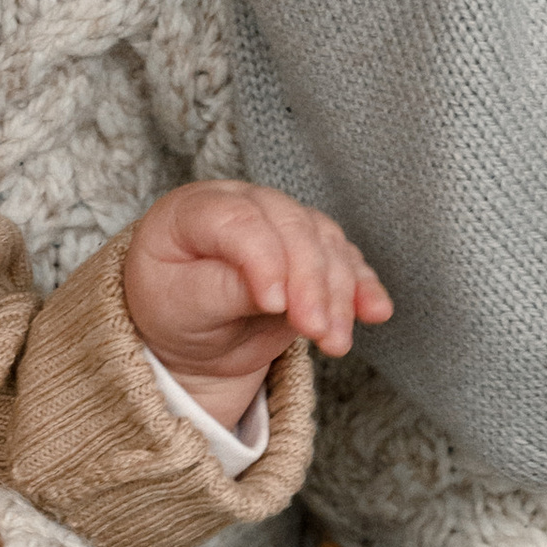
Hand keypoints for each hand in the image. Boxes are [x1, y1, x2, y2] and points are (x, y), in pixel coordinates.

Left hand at [124, 180, 391, 426]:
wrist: (186, 335)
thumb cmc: (171, 311)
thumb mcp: (179, 307)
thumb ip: (223, 292)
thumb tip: (275, 293)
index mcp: (193, 209)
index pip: (238, 221)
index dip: (264, 260)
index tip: (274, 305)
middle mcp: (243, 204)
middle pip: (291, 227)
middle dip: (310, 281)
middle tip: (316, 331)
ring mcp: (280, 223)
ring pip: (325, 242)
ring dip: (339, 293)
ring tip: (335, 342)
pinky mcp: (310, 251)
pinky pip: (345, 260)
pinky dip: (362, 287)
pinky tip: (375, 311)